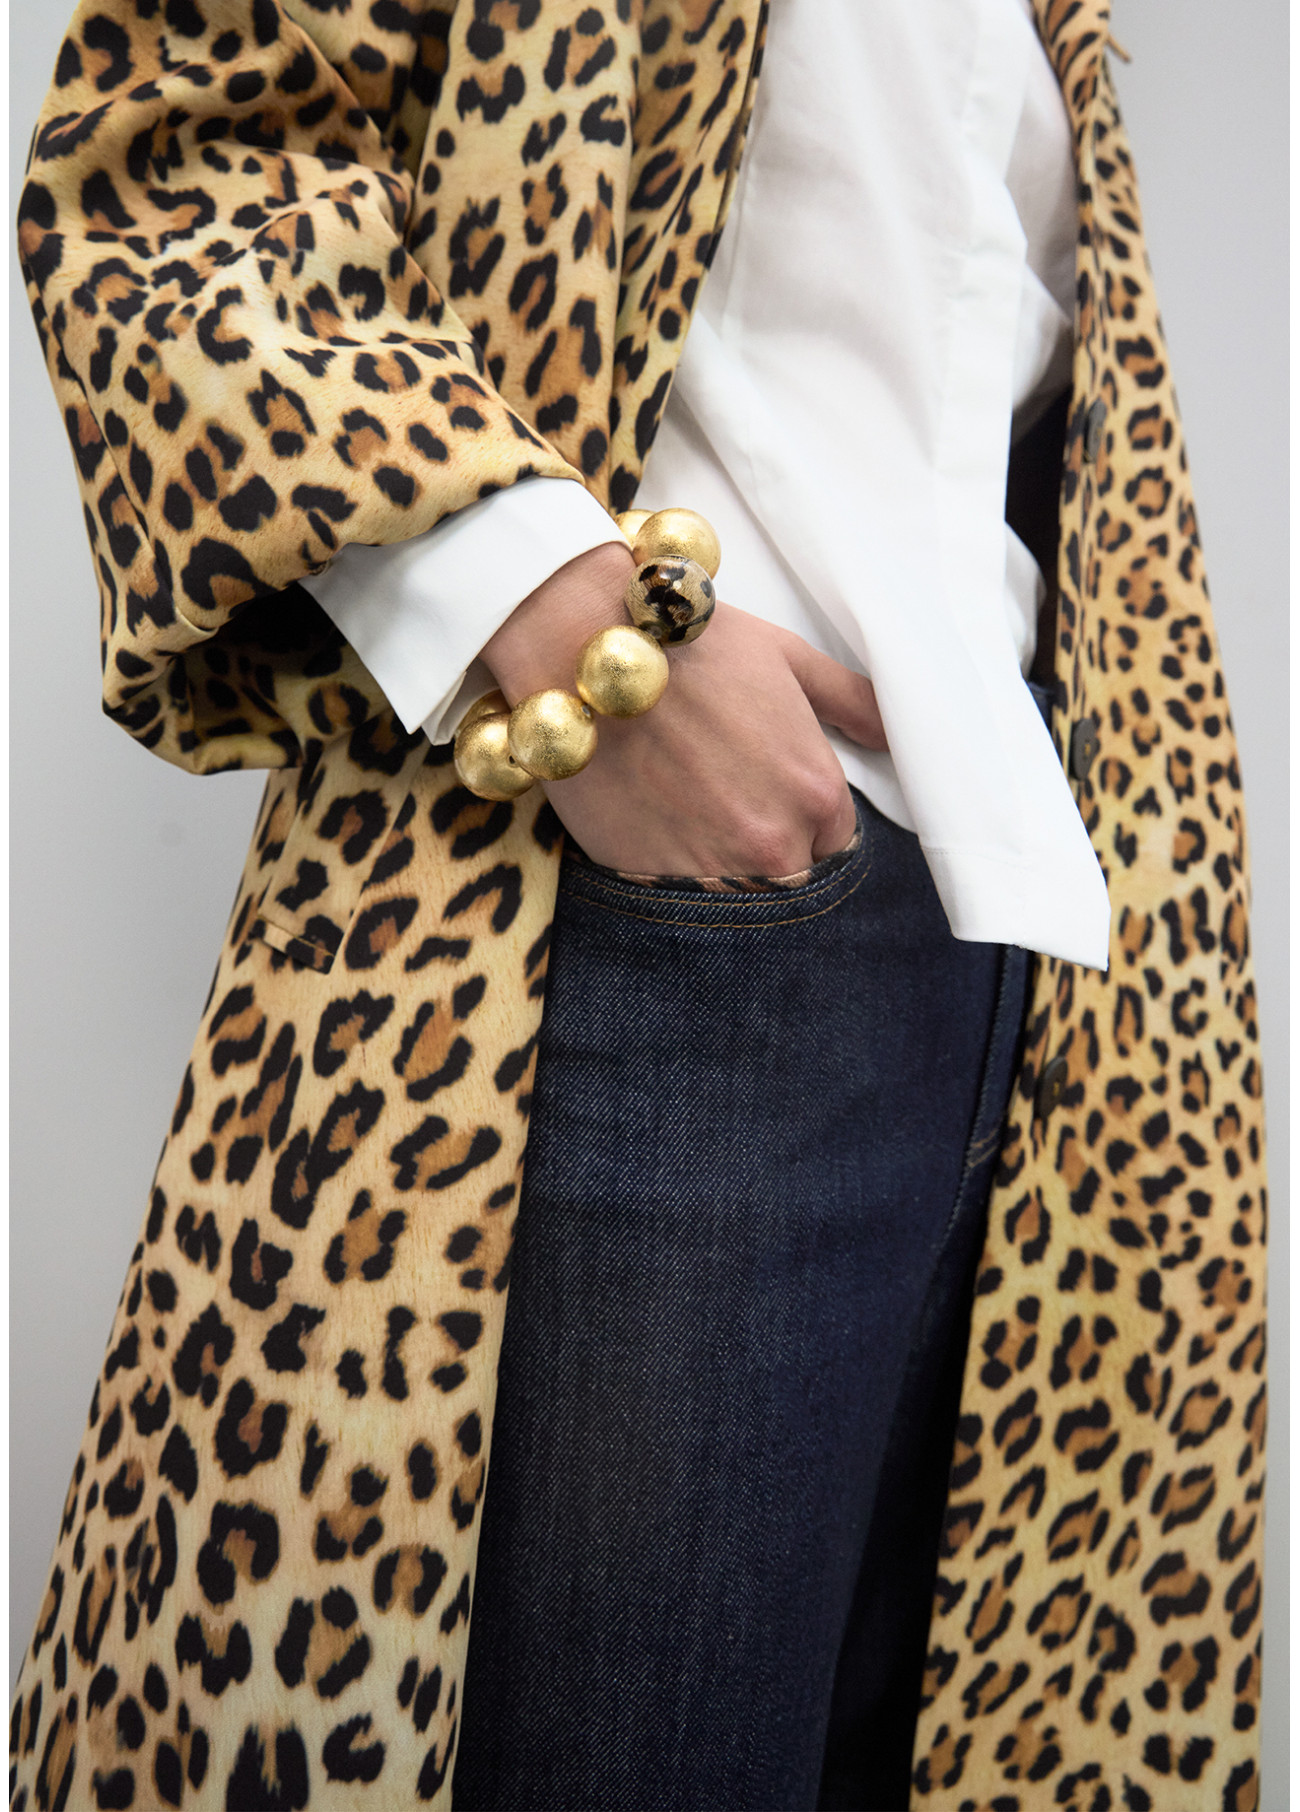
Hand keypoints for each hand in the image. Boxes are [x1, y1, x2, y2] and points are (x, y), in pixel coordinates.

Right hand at [481, 542, 886, 875]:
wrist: (584, 657)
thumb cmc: (688, 647)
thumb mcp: (787, 657)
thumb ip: (853, 701)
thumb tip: (897, 733)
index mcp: (818, 793)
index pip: (835, 843)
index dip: (801, 820)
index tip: (765, 796)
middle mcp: (777, 844)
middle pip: (793, 878)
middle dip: (767, 852)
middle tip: (722, 808)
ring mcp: (715, 873)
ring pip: (742, 899)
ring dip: (723, 871)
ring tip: (688, 822)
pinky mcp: (654, 887)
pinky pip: (683, 904)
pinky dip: (675, 880)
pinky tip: (655, 833)